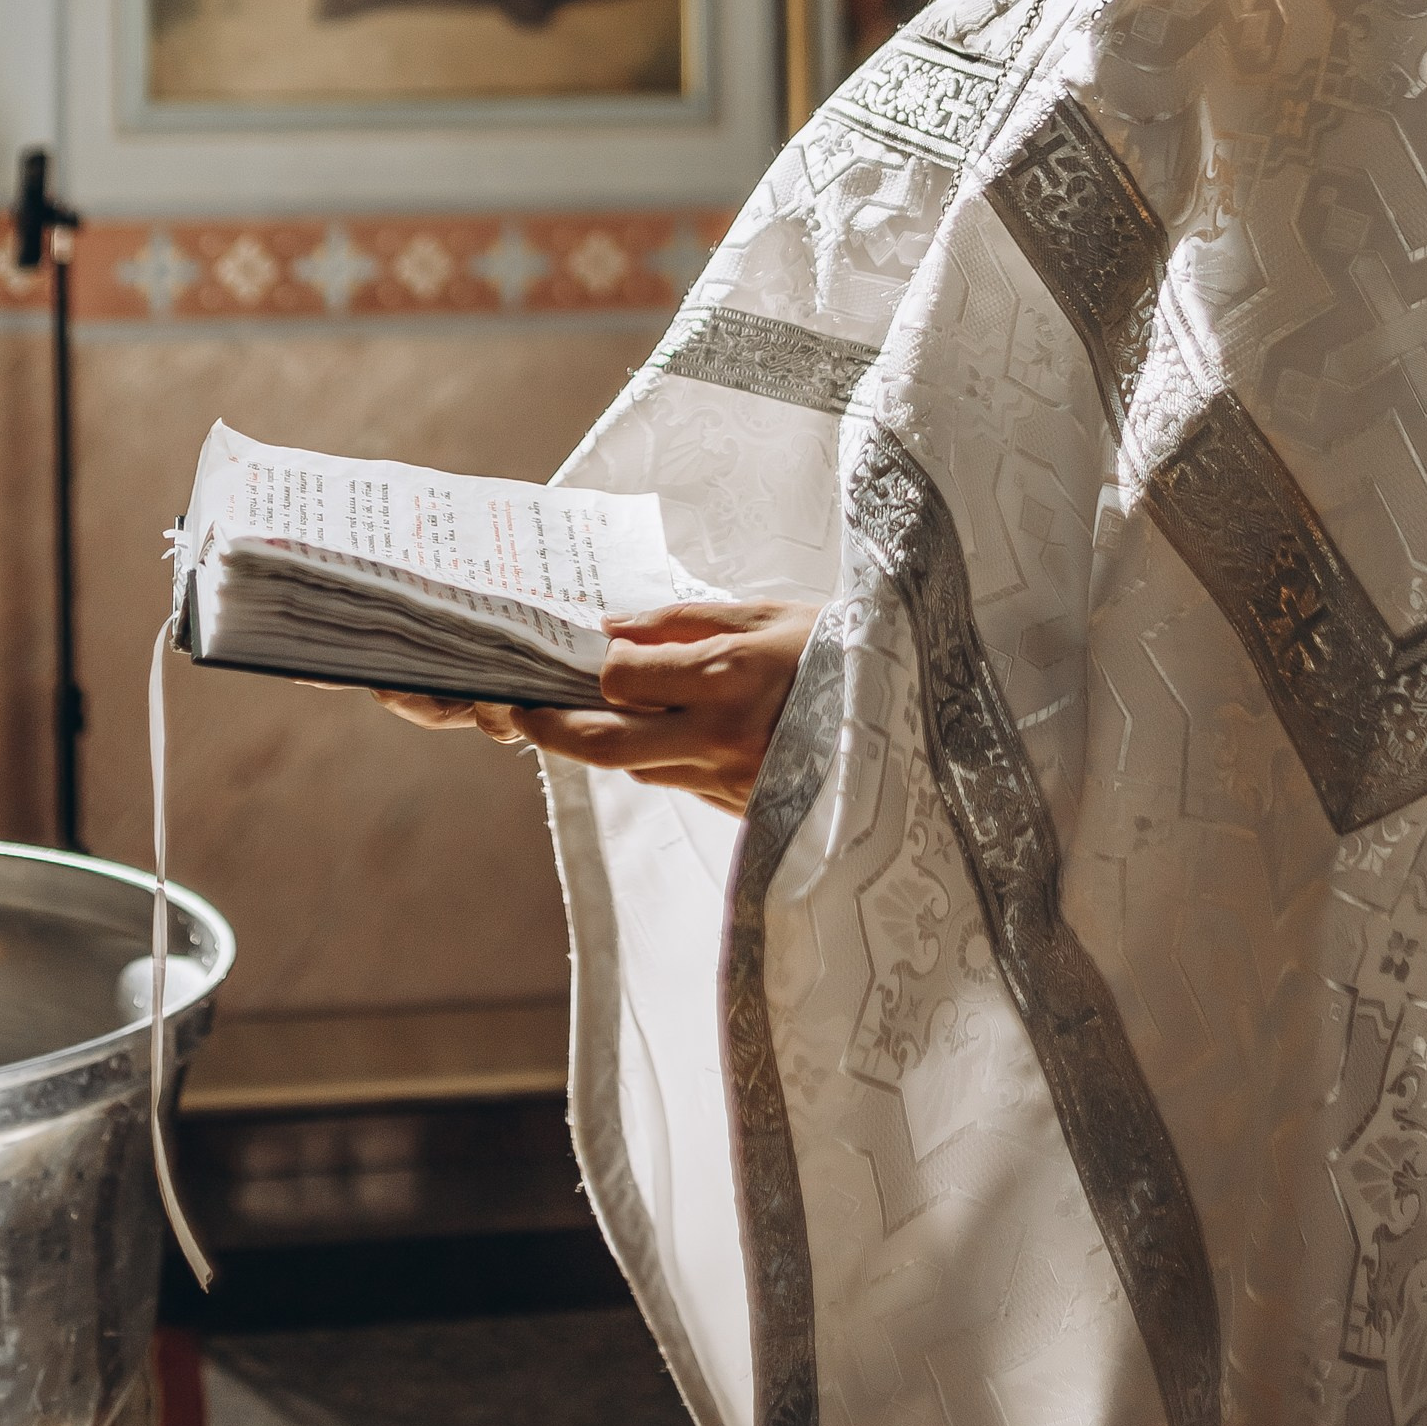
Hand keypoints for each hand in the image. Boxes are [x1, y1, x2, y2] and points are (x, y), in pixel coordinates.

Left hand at [375, 597, 823, 815]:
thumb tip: (610, 628)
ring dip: (596, 746)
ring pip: (635, 769)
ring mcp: (729, 783)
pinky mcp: (740, 812)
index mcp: (727, 678)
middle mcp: (719, 738)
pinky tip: (648, 735)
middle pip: (605, 746)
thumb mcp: (767, 613)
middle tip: (514, 712)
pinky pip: (675, 784)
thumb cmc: (840, 649)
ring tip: (566, 715)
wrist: (912, 725)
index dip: (587, 666)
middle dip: (548, 730)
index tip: (565, 650)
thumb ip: (684, 621)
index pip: (621, 679)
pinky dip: (651, 759)